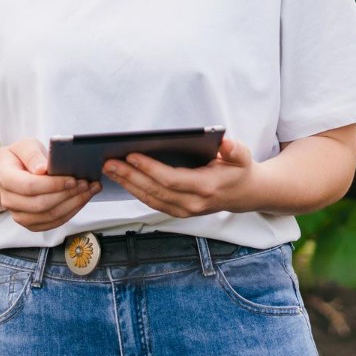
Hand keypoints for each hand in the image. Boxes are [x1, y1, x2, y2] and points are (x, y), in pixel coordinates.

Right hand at [0, 137, 101, 231]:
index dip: (53, 184)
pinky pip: (53, 223)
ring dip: (73, 204)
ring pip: (49, 216)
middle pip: (41, 204)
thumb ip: (33, 155)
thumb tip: (42, 168)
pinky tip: (82, 199)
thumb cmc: (22, 157)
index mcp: (5, 178)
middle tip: (86, 183)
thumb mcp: (26, 146)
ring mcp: (19, 214)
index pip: (29, 186)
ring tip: (89, 190)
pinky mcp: (31, 223)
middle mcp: (9, 200)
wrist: (15, 171)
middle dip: (67, 194)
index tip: (72, 178)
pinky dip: (71, 212)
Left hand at [102, 136, 256, 217]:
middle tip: (109, 163)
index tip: (132, 155)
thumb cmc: (239, 170)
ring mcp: (185, 211)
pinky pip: (153, 203)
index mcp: (206, 188)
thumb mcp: (242, 156)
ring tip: (110, 170)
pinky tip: (122, 179)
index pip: (171, 179)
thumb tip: (225, 143)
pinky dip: (135, 191)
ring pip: (150, 199)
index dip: (150, 169)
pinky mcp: (179, 212)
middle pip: (155, 191)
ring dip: (128, 185)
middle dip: (130, 176)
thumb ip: (234, 150)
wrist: (245, 194)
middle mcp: (193, 204)